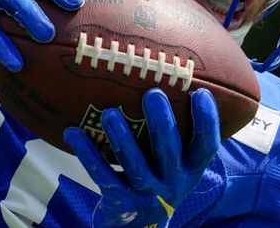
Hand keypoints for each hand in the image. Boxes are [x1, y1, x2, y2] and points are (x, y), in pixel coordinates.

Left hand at [64, 88, 219, 227]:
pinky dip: (86, 152)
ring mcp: (147, 195)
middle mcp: (173, 183)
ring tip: (109, 114)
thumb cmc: (155, 180)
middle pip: (170, 152)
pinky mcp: (120, 202)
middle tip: (153, 93)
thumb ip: (174, 133)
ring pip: (135, 166)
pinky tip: (72, 131)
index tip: (199, 92)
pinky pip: (102, 175)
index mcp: (189, 170)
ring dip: (121, 138)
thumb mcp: (172, 164)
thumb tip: (165, 77)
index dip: (207, 121)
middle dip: (162, 123)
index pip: (206, 146)